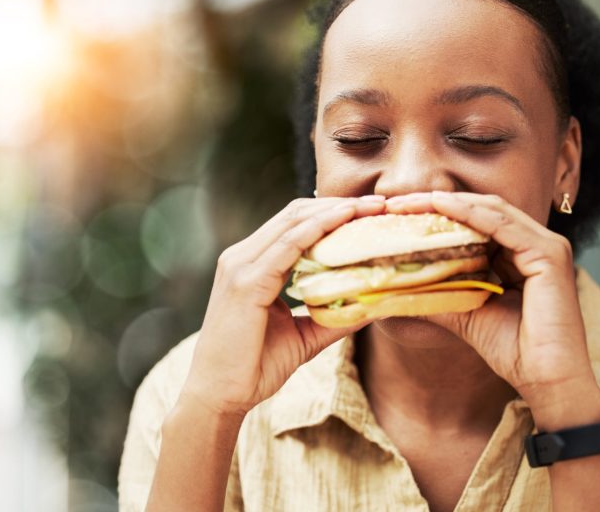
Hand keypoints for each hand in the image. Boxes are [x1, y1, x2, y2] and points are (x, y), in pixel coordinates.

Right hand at [181, 196, 384, 418]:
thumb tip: (372, 305)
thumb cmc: (255, 366)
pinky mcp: (245, 282)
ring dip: (335, 211)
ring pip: (293, 222)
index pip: (294, 223)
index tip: (370, 211)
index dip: (332, 212)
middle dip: (340, 205)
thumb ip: (332, 316)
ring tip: (371, 208)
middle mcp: (242, 256)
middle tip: (380, 204)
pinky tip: (344, 222)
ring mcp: (240, 266)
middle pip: (295, 214)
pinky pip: (287, 246)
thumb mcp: (302, 335)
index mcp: (251, 263)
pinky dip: (317, 230)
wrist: (219, 396)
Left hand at [386, 191, 599, 427]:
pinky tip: (440, 206)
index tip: (399, 212)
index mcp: (520, 253)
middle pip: (481, 209)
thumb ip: (439, 293)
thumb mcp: (465, 312)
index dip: (438, 212)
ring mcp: (547, 246)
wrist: (546, 381)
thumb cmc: (513, 350)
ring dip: (448, 203)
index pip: (476, 219)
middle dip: (437, 202)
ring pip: (490, 210)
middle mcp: (536, 243)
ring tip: (410, 202)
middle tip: (396, 202)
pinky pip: (503, 225)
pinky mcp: (549, 255)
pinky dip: (470, 213)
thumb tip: (398, 285)